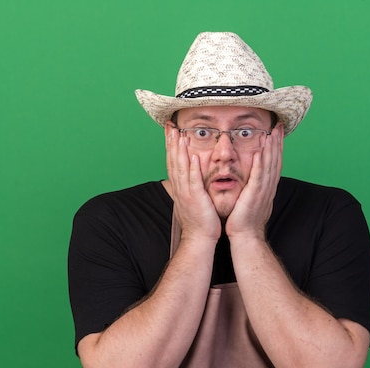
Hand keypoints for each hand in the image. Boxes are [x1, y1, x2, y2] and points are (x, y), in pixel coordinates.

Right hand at [166, 128, 221, 242]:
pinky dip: (192, 168)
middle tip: (170, 126)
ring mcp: (187, 193)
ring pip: (181, 168)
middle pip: (173, 161)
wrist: (200, 238)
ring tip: (178, 135)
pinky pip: (193, 181)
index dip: (170, 146)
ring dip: (179, 151)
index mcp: (180, 187)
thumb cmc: (200, 220)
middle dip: (171, 143)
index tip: (170, 131)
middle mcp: (180, 188)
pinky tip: (192, 156)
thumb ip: (191, 185)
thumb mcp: (193, 199)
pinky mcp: (196, 199)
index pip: (173, 162)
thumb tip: (192, 175)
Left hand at [225, 129, 282, 239]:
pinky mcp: (254, 195)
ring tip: (271, 133)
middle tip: (278, 126)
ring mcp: (263, 191)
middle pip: (275, 160)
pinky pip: (258, 176)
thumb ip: (253, 188)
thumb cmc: (244, 220)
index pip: (274, 163)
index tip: (276, 133)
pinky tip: (260, 151)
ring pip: (269, 165)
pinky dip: (260, 163)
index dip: (277, 147)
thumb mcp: (251, 200)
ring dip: (271, 148)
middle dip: (277, 143)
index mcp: (267, 187)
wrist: (246, 236)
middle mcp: (268, 187)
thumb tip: (253, 181)